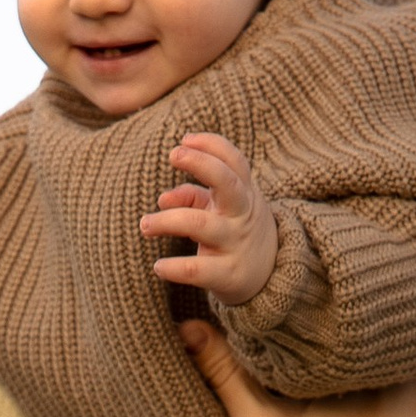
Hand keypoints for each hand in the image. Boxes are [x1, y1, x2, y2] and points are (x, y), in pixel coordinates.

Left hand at [142, 134, 278, 305]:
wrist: (270, 276)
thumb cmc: (235, 232)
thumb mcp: (222, 209)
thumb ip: (193, 197)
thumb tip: (163, 199)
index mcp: (243, 194)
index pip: (234, 161)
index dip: (212, 145)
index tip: (185, 140)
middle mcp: (242, 214)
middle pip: (227, 183)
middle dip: (200, 164)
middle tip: (173, 155)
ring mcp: (235, 243)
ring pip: (201, 225)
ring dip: (168, 221)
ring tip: (145, 224)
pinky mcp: (229, 274)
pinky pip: (199, 270)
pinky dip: (175, 268)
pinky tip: (159, 266)